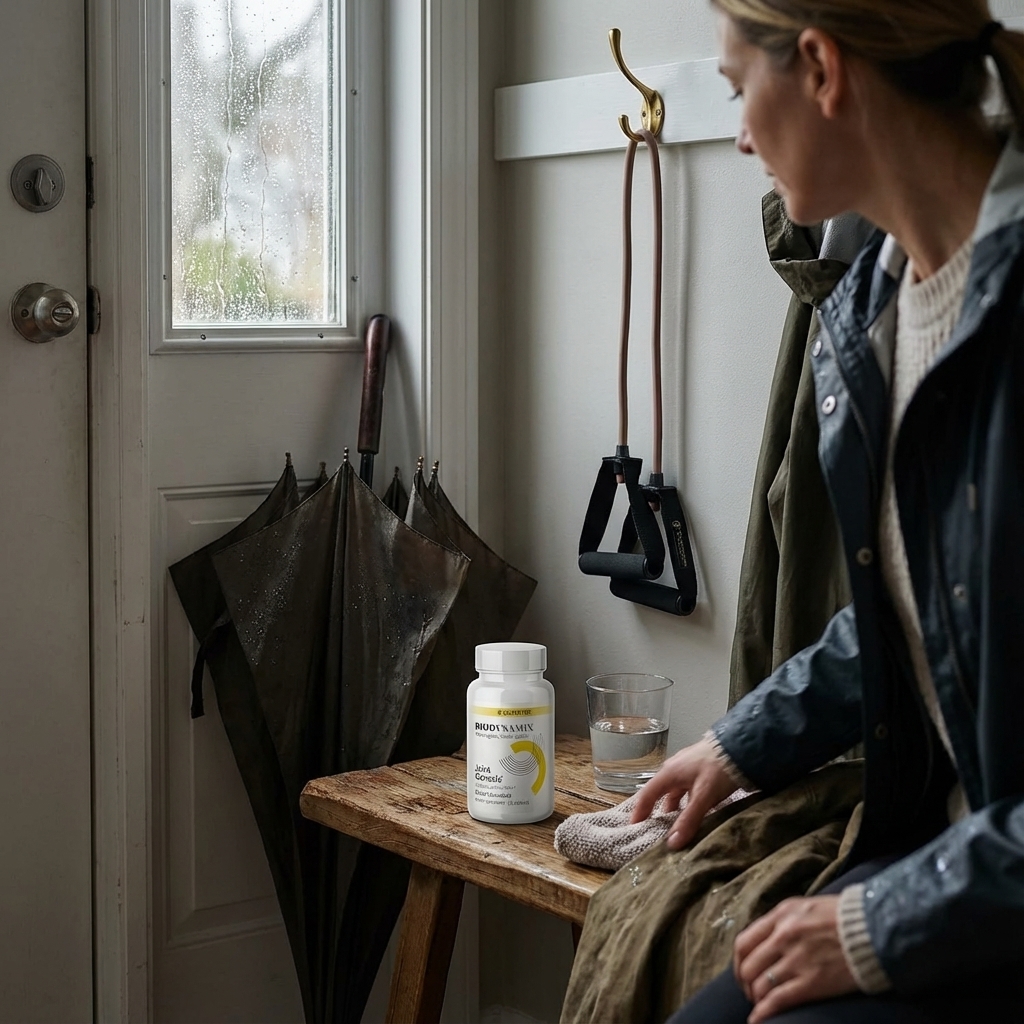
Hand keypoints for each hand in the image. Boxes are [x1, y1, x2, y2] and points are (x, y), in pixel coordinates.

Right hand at [629, 737, 737, 849]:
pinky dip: (689, 805)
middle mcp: (675, 770)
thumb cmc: (718, 767)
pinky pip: (689, 791)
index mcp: (669, 773)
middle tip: (658, 834)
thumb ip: (688, 819)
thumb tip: (672, 844)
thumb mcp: (703, 796)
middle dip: (659, 815)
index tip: (634, 829)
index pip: (647, 795)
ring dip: (677, 810)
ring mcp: (689, 769)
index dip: (639, 812)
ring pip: (677, 794)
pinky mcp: (702, 771)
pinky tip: (698, 814)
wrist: (742, 746)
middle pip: (662, 795)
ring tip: (680, 828)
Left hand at [733, 896, 856, 1022]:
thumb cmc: (842, 917)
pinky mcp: (812, 982)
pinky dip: (764, 1013)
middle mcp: (783, 936)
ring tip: (761, 1005)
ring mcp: (796, 959)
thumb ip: (783, 921)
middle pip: (748, 966)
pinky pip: (777, 1001)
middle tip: (751, 993)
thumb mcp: (805, 907)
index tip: (742, 973)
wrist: (873, 928)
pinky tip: (758, 1020)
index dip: (739, 963)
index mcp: (780, 915)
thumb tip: (765, 940)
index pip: (744, 942)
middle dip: (746, 984)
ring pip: (760, 985)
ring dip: (756, 999)